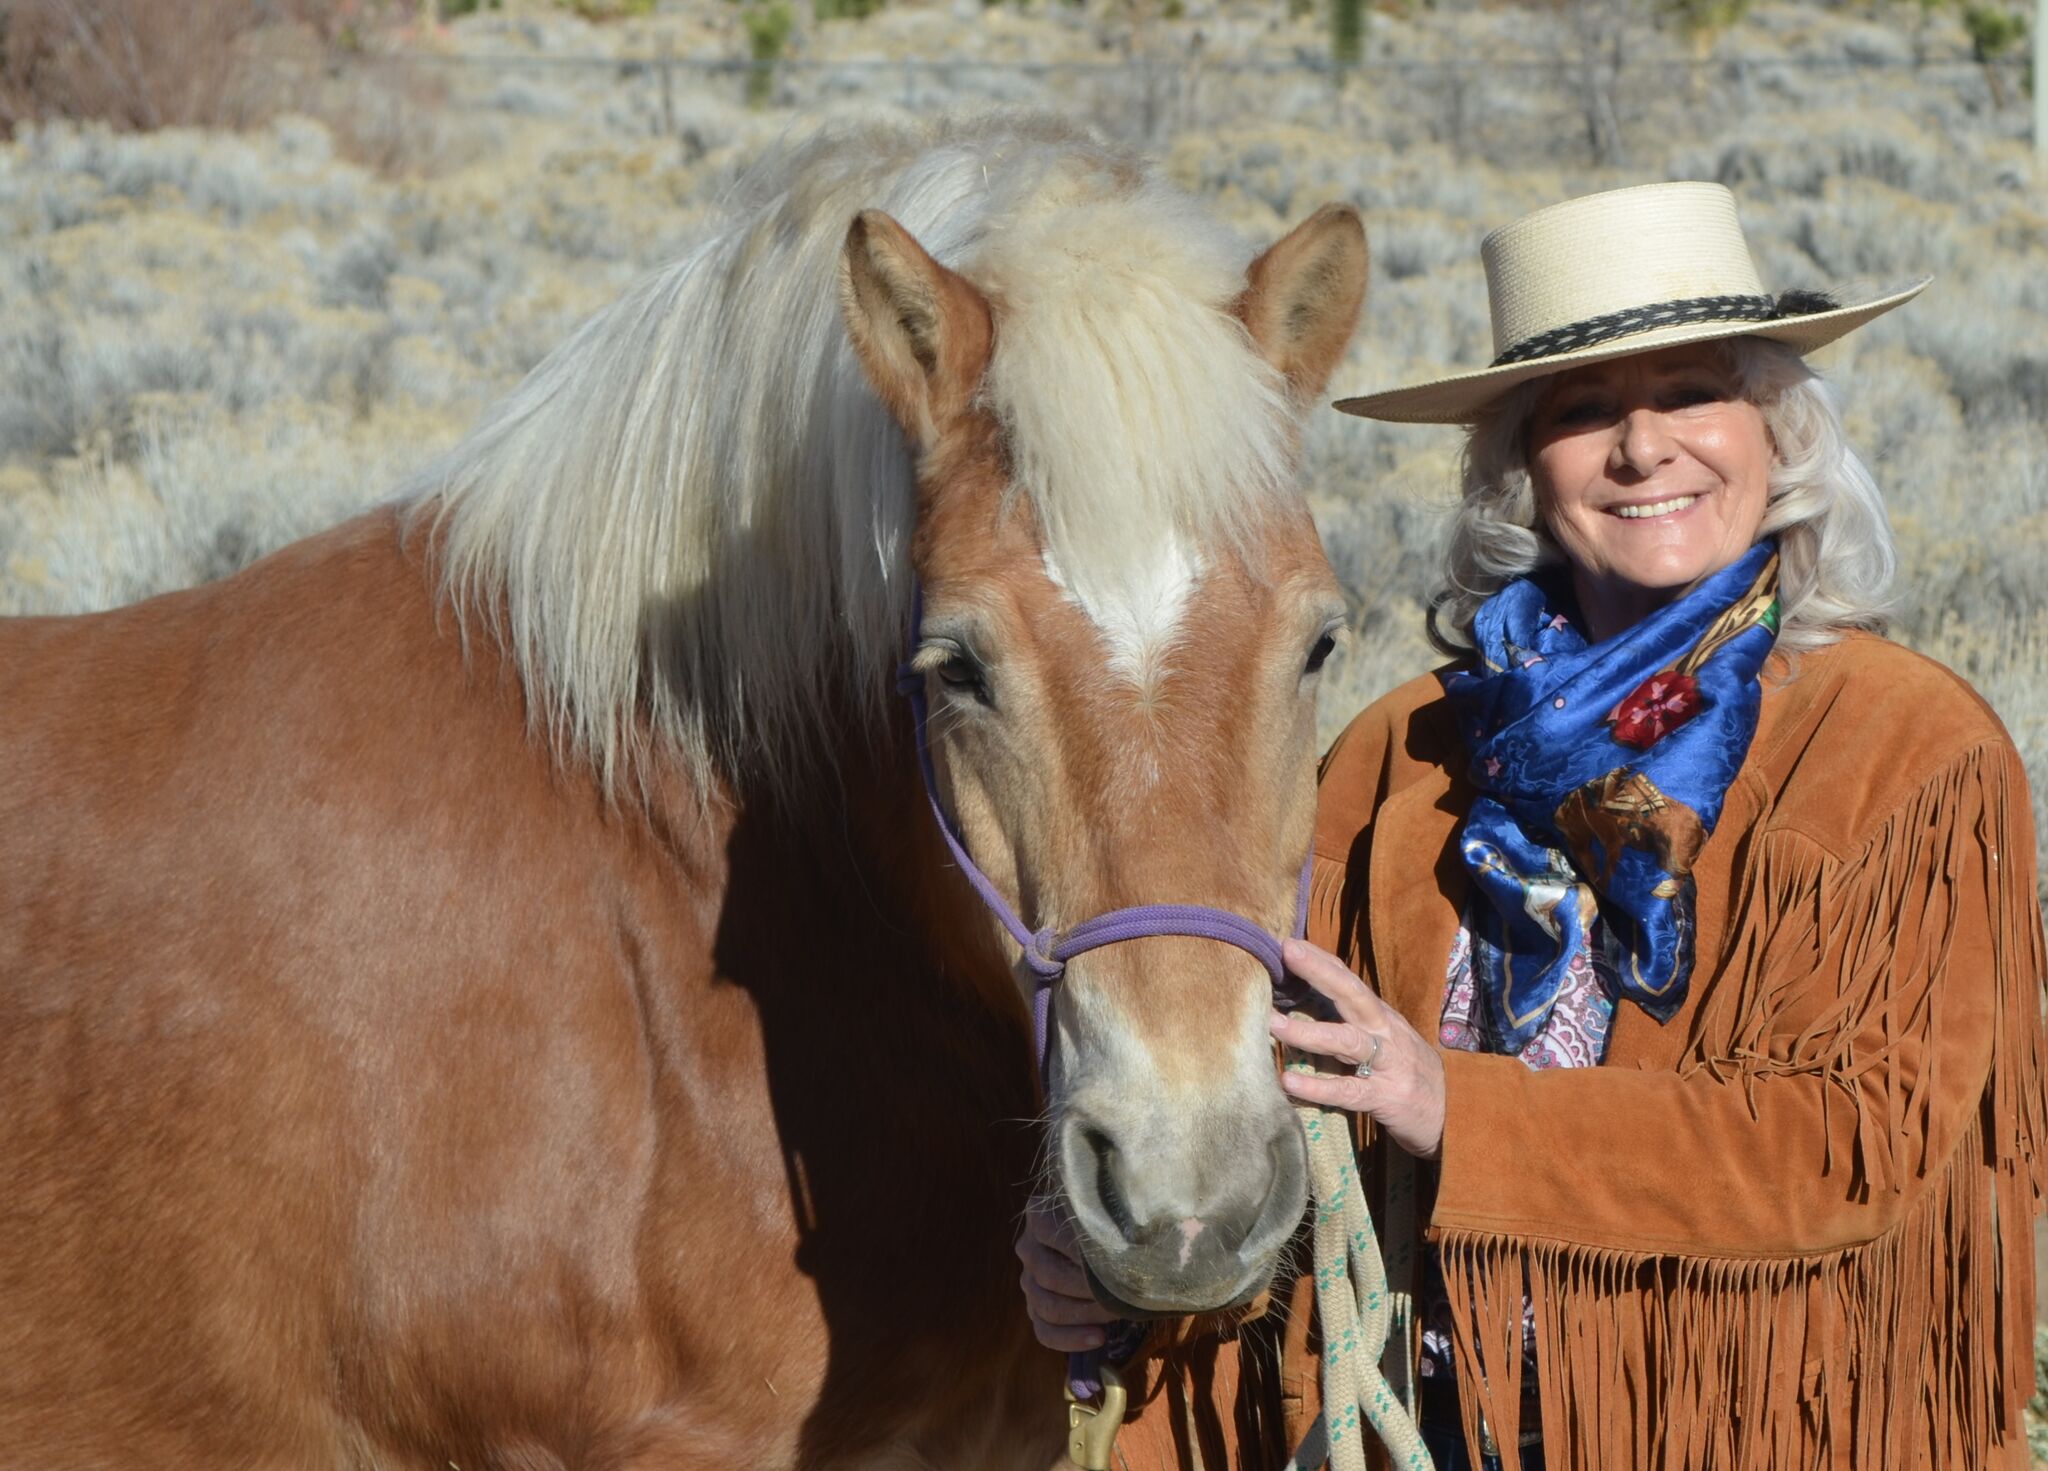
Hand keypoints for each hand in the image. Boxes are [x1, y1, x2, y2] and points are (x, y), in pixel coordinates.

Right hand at [1015, 1195, 1118, 1352]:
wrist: (1114, 1242)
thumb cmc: (1114, 1223)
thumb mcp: (1110, 1214)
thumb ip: (1108, 1222)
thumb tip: (1124, 1240)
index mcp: (1039, 1215)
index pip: (1047, 1232)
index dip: (1078, 1249)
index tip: (1111, 1260)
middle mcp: (1028, 1247)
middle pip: (1049, 1275)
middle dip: (1088, 1288)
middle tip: (1120, 1292)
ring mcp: (1029, 1280)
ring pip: (1047, 1306)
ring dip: (1085, 1314)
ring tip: (1116, 1313)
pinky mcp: (1036, 1308)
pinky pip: (1045, 1331)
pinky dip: (1071, 1339)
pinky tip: (1099, 1338)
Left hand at [1267, 936, 1445, 1160]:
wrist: (1454, 1112)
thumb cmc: (1407, 1071)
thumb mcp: (1385, 1040)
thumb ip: (1352, 1023)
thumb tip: (1304, 1004)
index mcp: (1380, 1017)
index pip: (1349, 981)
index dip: (1321, 960)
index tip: (1289, 942)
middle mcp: (1384, 1033)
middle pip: (1352, 995)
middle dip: (1320, 972)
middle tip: (1287, 952)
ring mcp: (1387, 1064)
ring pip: (1348, 1041)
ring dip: (1309, 1031)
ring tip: (1273, 1024)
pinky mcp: (1385, 1097)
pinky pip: (1348, 1091)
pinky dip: (1319, 1087)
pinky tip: (1290, 1083)